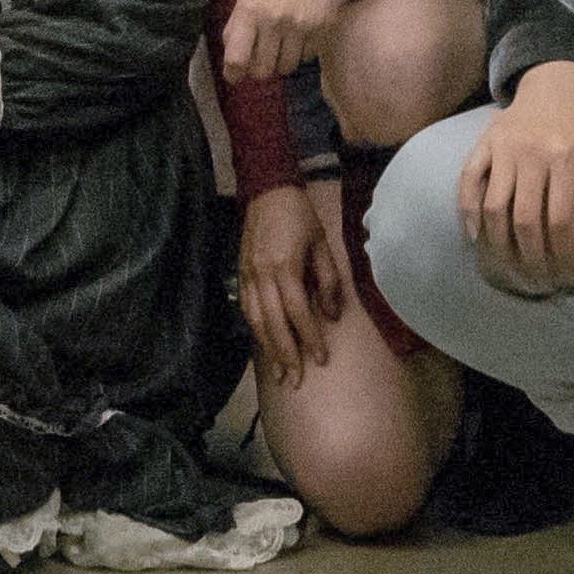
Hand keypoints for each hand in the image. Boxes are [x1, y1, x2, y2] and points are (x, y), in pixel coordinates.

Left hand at [221, 0, 345, 84]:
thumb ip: (235, 30)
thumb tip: (232, 68)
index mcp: (250, 10)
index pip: (237, 58)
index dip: (234, 73)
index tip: (235, 74)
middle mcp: (275, 20)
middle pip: (262, 70)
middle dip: (260, 68)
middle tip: (263, 55)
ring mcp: (301, 25)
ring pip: (287, 68)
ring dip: (282, 60)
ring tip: (283, 41)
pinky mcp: (323, 28)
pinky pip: (307, 57)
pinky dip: (302, 51)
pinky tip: (301, 32)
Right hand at [237, 179, 355, 383]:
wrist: (267, 192)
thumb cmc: (300, 217)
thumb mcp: (322, 244)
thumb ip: (329, 280)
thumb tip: (332, 315)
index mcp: (285, 266)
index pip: (298, 312)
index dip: (309, 337)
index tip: (320, 359)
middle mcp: (263, 275)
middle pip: (274, 323)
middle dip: (285, 354)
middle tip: (295, 380)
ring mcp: (248, 276)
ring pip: (256, 321)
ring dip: (268, 349)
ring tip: (279, 372)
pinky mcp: (241, 275)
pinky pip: (247, 310)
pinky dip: (256, 331)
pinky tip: (264, 345)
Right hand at [457, 65, 573, 288]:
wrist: (556, 82)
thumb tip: (572, 251)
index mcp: (567, 157)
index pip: (560, 219)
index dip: (561, 255)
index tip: (565, 276)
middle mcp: (532, 152)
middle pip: (524, 220)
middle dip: (531, 259)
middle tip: (537, 281)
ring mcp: (503, 147)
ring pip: (493, 207)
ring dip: (500, 246)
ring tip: (510, 269)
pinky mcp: (483, 142)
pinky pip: (467, 181)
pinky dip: (467, 212)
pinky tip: (476, 238)